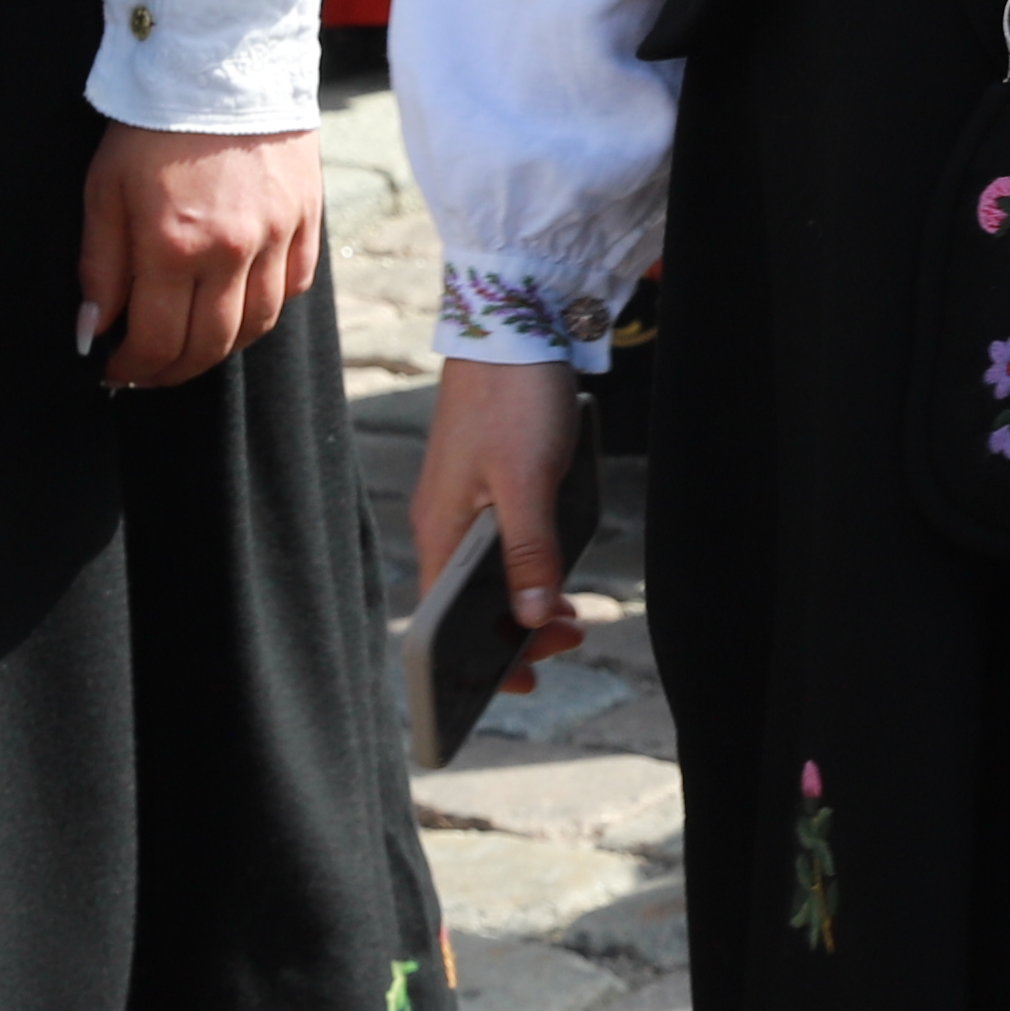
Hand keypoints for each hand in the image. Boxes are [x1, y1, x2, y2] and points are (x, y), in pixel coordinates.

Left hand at [79, 119, 325, 389]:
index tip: (114, 370)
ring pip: (258, 324)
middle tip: (148, 370)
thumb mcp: (104, 191)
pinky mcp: (307, 216)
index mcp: (173, 246)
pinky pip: (293, 285)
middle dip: (172, 370)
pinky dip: (266, 307)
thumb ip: (100, 267)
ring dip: (221, 347)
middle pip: (209, 345)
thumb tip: (93, 330)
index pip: (155, 341)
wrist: (223, 62)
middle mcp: (232, 251)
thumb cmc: (152, 127)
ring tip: (192, 343)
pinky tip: (239, 301)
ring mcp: (277, 235)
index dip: (131, 369)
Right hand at [405, 351, 593, 702]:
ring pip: (490, 574)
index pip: (443, 621)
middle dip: (515, 633)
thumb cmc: (515, 400)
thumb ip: (529, 550)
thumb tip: (529, 618)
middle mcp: (444, 524)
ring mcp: (466, 503)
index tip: (516, 686)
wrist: (514, 324)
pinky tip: (558, 574)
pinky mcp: (490, 483)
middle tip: (569, 640)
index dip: (475, 660)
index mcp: (439, 532)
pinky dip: (530, 567)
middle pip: (469, 603)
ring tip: (571, 616)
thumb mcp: (528, 482)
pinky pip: (503, 544)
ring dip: (527, 601)